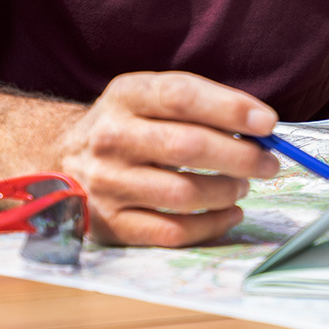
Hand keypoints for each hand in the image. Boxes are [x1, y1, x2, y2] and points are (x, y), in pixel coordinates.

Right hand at [56, 72, 281, 245]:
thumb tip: (261, 127)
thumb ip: (199, 105)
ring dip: (226, 191)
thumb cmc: (127, 124)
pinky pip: (172, 231)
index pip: (182, 96)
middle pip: (188, 147)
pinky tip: (229, 213)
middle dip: (240, 156)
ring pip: (184, 193)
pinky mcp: (111, 223)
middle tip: (268, 162)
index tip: (268, 122)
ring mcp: (108, 183)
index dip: (230, 108)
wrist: (60, 157)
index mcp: (126, 96)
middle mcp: (111, 138)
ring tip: (242, 185)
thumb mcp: (148, 96)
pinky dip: (211, 225)